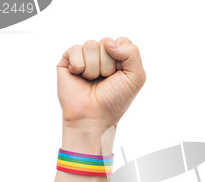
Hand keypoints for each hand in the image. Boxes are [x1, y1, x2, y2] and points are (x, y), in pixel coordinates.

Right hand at [57, 37, 145, 153]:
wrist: (93, 116)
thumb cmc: (115, 99)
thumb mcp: (137, 77)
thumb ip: (132, 53)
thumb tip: (108, 42)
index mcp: (119, 57)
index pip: (122, 41)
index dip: (122, 59)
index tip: (119, 76)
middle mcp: (101, 54)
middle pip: (106, 42)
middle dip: (107, 65)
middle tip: (104, 81)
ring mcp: (84, 56)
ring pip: (91, 45)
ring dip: (94, 68)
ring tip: (92, 80)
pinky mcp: (68, 60)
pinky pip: (75, 49)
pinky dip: (79, 67)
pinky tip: (79, 77)